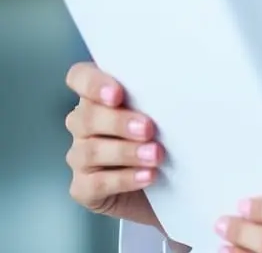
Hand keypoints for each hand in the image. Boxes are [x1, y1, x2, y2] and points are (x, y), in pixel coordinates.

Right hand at [64, 62, 164, 227]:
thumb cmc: (158, 132)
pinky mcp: (83, 188)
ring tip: (156, 154)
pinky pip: (97, 183)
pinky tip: (147, 175)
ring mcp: (79, 156)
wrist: (158, 181)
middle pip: (87, 117)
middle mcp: (82, 124)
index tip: (118, 94)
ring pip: (92, 151)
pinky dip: (124, 179)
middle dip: (119, 122)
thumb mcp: (157, 109)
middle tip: (148, 128)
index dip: (93, 83)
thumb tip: (178, 83)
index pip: (79, 77)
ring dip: (127, 152)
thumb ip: (154, 95)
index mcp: (97, 96)